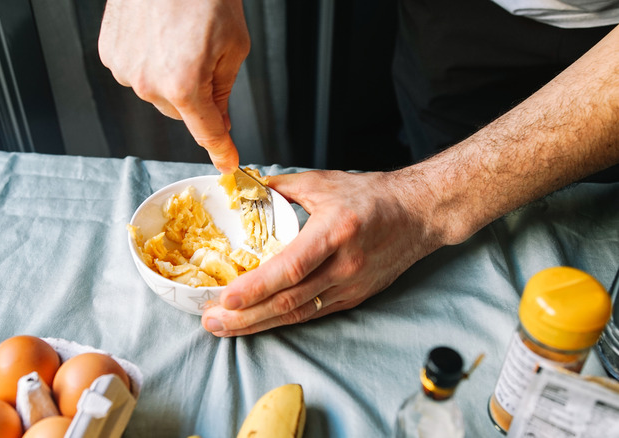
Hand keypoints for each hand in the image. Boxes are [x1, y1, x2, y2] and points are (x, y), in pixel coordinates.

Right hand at [98, 0, 249, 173]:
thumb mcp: (233, 46)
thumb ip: (223, 92)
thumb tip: (217, 122)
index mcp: (184, 86)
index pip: (206, 132)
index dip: (220, 150)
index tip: (226, 163)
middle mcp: (149, 85)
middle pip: (180, 111)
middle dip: (195, 95)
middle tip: (204, 59)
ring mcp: (125, 70)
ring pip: (156, 92)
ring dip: (170, 76)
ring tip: (179, 38)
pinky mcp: (110, 54)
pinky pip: (136, 72)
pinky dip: (149, 61)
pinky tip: (158, 35)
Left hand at [200, 170, 444, 335]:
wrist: (419, 214)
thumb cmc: (373, 196)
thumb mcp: (325, 181)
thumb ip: (282, 186)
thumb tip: (247, 186)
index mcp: (334, 232)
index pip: (290, 268)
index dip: (256, 288)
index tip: (226, 299)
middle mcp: (343, 265)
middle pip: (289, 301)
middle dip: (246, 317)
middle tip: (211, 322)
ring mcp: (351, 286)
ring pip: (299, 314)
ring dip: (259, 324)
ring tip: (226, 328)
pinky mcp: (354, 297)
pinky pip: (314, 314)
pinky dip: (283, 320)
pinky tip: (259, 323)